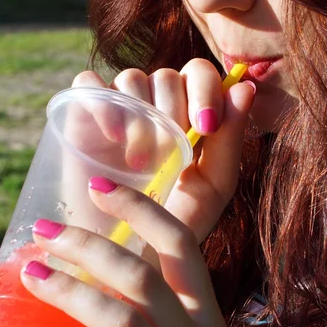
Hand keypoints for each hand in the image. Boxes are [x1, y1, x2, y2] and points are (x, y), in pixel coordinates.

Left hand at [21, 181, 239, 326]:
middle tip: (44, 232)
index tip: (98, 186)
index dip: (139, 208)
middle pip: (141, 277)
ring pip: (124, 322)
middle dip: (87, 246)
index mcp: (206, 311)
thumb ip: (161, 303)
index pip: (180, 243)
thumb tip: (103, 258)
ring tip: (32, 273)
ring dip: (72, 292)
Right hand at [72, 59, 254, 242]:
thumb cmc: (173, 221)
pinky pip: (88, 82)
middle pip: (166, 76)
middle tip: (167, 155)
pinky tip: (113, 136)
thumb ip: (231, 138)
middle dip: (172, 111)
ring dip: (140, 117)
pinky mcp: (81, 112)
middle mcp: (153, 103)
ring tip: (140, 162)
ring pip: (131, 77)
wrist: (125, 253)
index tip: (205, 127)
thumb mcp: (212, 185)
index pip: (199, 73)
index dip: (206, 90)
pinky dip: (102, 101)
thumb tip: (245, 87)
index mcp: (188, 111)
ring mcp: (117, 106)